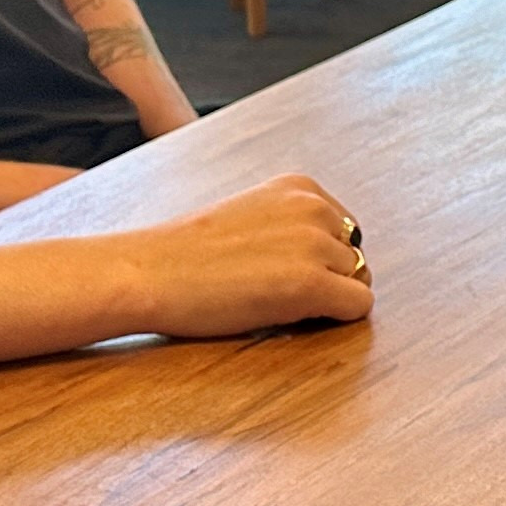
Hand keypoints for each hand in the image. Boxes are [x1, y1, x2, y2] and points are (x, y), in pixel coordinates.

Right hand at [126, 175, 374, 335]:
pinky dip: (335, 320)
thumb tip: (340, 260)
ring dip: (326, 300)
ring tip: (275, 302)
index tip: (280, 270)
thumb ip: (293, 226)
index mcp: (300, 186)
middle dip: (327, 279)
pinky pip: (358, 308)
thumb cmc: (188, 253)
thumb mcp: (250, 215)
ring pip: (357, 283)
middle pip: (355, 258)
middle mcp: (315, 208)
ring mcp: (315, 245)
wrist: (147, 271)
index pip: (345, 231)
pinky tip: (291, 318)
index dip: (319, 260)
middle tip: (275, 292)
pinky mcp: (311, 284)